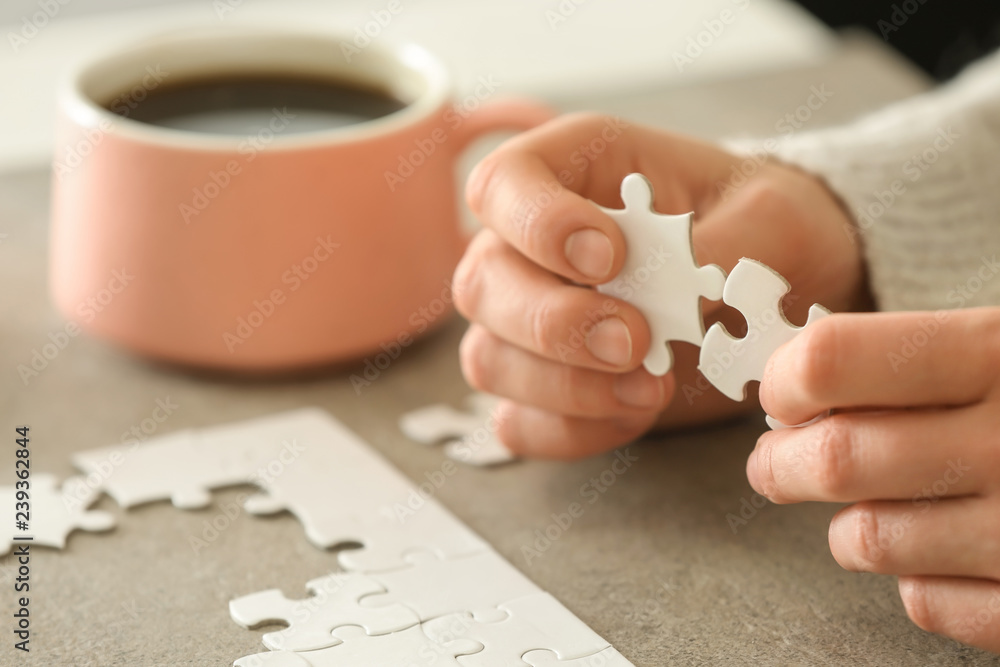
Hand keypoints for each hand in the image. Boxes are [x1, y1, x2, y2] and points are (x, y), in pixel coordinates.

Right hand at [454, 113, 868, 458]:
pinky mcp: (548, 386)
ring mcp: (529, 320)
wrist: (789, 285)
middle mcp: (532, 246)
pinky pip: (517, 421)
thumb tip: (675, 292)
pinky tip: (633, 413)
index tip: (609, 257)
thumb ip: (723, 243)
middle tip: (634, 342)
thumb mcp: (771, 217)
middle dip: (552, 323)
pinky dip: (568, 430)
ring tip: (651, 388)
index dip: (536, 224)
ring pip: (487, 358)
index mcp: (573, 171)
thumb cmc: (767, 227)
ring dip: (562, 386)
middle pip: (481, 283)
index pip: (502, 186)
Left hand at [749, 308, 999, 652]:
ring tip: (863, 505)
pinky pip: (930, 602)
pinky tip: (943, 549)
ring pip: (870, 540)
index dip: (786, 377)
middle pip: (837, 457)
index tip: (780, 391)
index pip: (835, 360)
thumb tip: (798, 384)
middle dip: (784, 463)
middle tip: (778, 461)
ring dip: (847, 526)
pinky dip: (917, 579)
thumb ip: (916, 356)